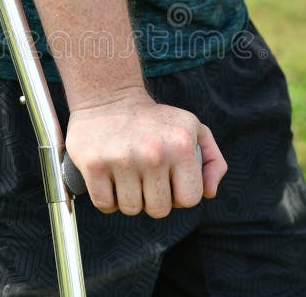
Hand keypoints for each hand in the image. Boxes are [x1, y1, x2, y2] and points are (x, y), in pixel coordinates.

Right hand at [65, 87, 227, 217]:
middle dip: (153, 199)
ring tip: (127, 175)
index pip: (189, 199)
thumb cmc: (154, 120)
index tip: (169, 181)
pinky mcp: (93, 165)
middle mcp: (153, 153)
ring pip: (131, 209)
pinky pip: (105, 205)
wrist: (109, 97)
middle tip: (145, 177)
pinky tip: (110, 179)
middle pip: (159, 210)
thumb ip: (212, 159)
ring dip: (129, 199)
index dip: (180, 195)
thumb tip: (210, 192)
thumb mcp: (191, 128)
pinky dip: (107, 199)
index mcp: (181, 145)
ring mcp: (122, 160)